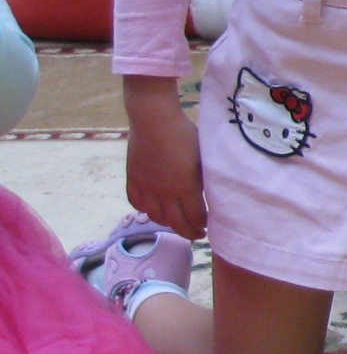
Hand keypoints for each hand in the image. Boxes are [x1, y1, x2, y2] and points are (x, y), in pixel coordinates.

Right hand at [123, 78, 205, 239]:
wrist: (153, 119)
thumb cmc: (184, 134)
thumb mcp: (203, 158)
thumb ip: (204, 179)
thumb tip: (208, 194)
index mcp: (185, 188)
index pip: (195, 218)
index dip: (201, 226)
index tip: (208, 227)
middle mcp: (164, 193)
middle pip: (175, 223)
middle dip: (188, 232)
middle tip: (197, 234)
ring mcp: (146, 187)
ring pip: (154, 216)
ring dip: (167, 223)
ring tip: (176, 221)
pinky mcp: (132, 179)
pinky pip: (136, 203)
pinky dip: (145, 209)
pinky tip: (153, 208)